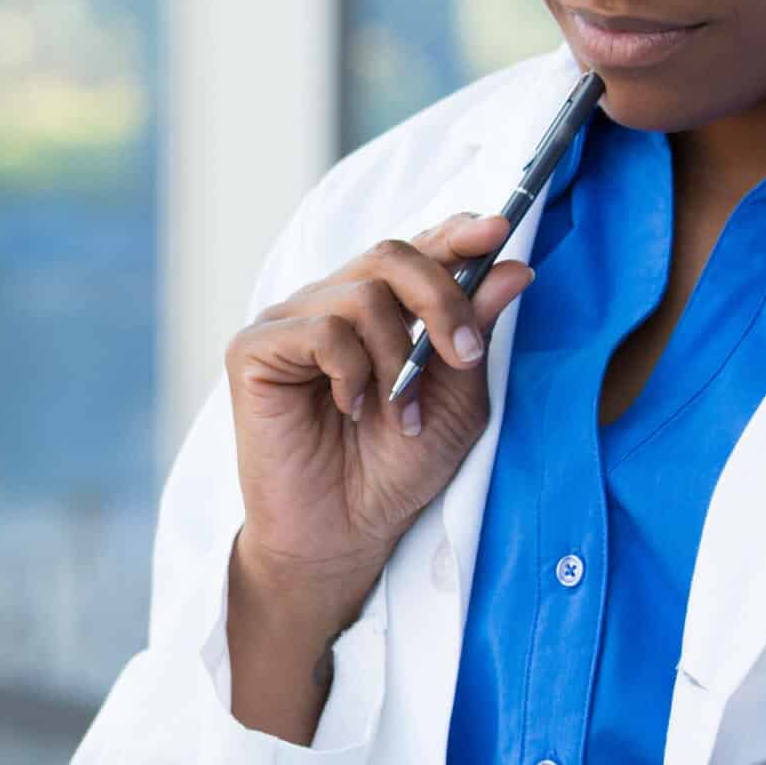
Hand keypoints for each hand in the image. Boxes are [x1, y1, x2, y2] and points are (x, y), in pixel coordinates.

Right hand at [225, 212, 534, 642]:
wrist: (343, 535)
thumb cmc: (396, 471)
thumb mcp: (457, 400)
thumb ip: (476, 332)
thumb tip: (513, 267)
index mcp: (379, 309)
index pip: (417, 246)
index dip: (456, 232)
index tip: (499, 229)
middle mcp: (330, 303)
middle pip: (391, 255)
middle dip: (442, 297)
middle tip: (463, 354)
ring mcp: (288, 322)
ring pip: (360, 292)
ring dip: (398, 356)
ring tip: (399, 412)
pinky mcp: (252, 350)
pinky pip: (319, 330)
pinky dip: (351, 371)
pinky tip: (350, 409)